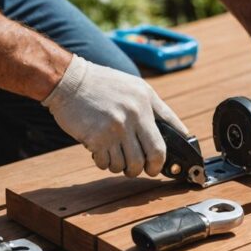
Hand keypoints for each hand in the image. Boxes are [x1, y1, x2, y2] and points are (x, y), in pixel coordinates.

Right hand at [43, 55, 187, 176]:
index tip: (159, 166)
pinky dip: (105, 163)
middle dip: (147, 169)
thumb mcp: (138, 88)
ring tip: (116, 156)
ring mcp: (114, 129)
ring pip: (126, 165)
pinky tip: (100, 151)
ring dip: (122, 166)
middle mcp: (132, 117)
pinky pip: (106, 163)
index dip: (163, 160)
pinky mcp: (96, 138)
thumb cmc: (105, 84)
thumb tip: (181, 133)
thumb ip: (160, 110)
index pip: (164, 141)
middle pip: (149, 158)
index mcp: (145, 105)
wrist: (69, 80)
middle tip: (140, 169)